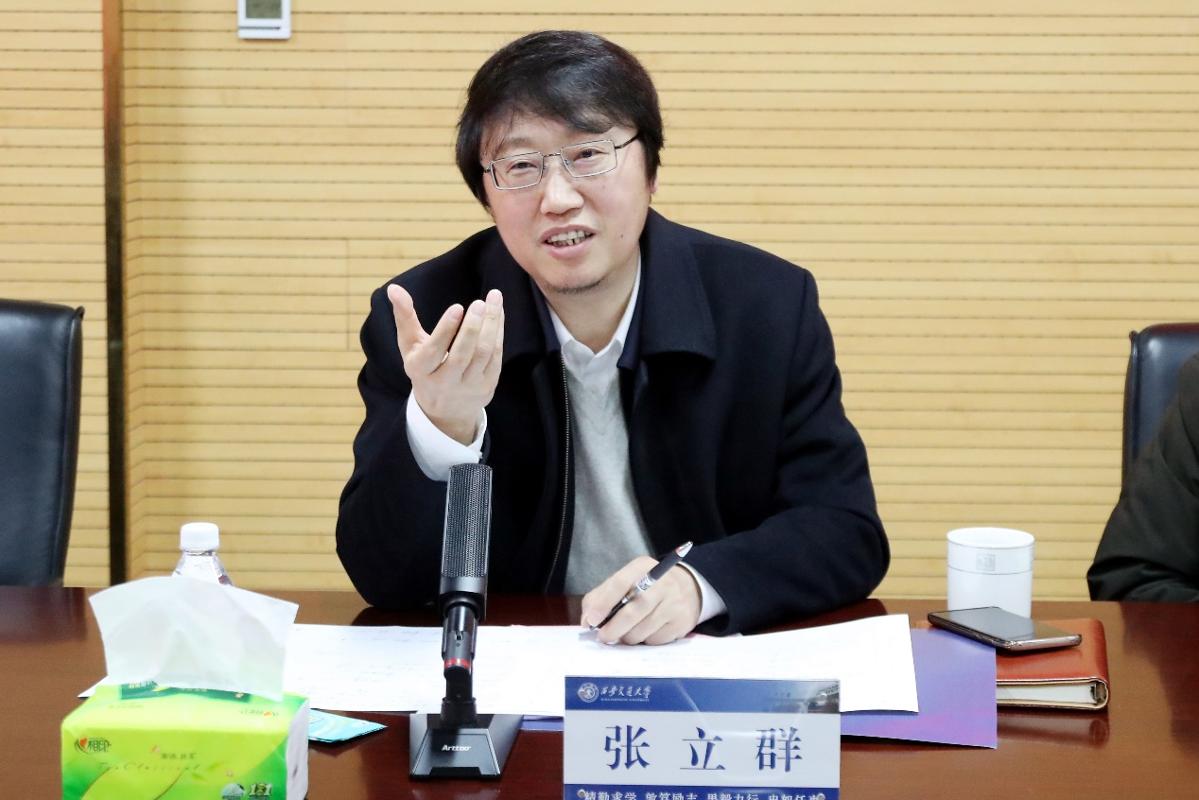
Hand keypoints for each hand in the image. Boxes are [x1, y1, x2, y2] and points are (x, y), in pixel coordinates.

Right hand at [388, 284, 504, 443]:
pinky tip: (498, 313)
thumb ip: (404, 316)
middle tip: (479, 303)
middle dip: (472, 327)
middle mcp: (445, 382)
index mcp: (421, 371)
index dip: (446, 330)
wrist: (444, 410)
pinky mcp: (487, 386)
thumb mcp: (410, 345)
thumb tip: (394, 288)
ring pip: (483, 354)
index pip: (434, 351)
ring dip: (491, 325)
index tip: (457, 307)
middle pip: (461, 355)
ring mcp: (468, 387)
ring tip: (494, 299)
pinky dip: (498, 333)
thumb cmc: (425, 367)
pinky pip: (496, 357)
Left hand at [580, 556, 701, 644]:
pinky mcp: (682, 622)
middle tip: (603, 637)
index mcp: (642, 568)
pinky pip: (656, 640)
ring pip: (642, 630)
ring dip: (629, 637)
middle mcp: (662, 583)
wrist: (688, 589)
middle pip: (633, 611)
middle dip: (614, 628)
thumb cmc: (648, 587)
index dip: (603, 604)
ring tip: (627, 632)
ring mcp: (675, 603)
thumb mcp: (626, 581)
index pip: (619, 584)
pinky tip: (646, 631)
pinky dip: (645, 641)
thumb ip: (601, 596)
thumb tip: (587, 620)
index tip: (591, 621)